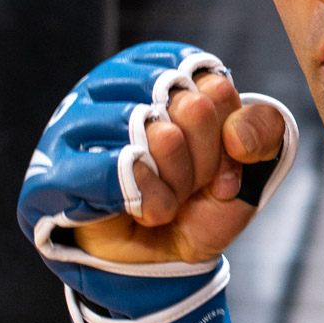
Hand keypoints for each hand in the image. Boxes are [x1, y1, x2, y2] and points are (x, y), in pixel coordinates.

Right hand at [74, 70, 285, 265]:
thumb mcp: (249, 163)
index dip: (228, 137)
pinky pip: (126, 172)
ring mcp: (80, 120)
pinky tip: (148, 211)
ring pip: (164, 137)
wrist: (160, 256)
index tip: (218, 160)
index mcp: (160, 66)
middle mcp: (114, 81)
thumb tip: (235, 134)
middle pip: (195, 108)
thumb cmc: (198, 198)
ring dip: (179, 184)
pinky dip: (153, 202)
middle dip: (205, 162)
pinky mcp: (60, 165)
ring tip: (169, 197)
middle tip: (190, 184)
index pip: (217, 88)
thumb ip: (263, 129)